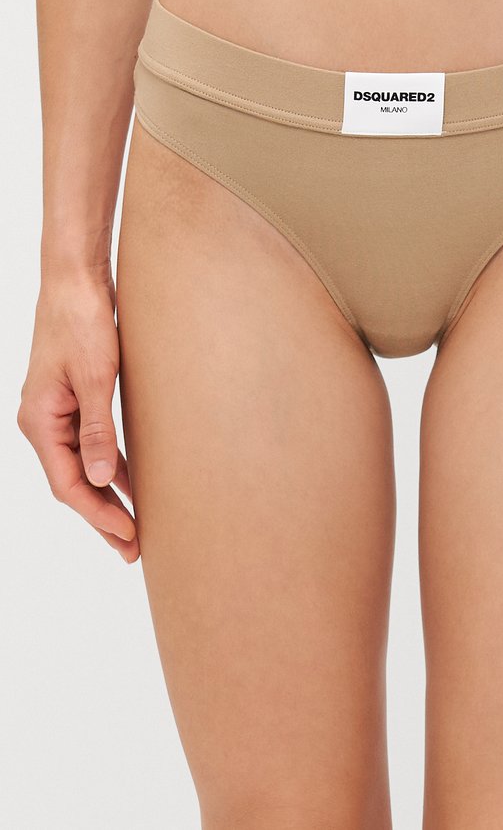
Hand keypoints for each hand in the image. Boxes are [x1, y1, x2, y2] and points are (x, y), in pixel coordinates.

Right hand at [17, 270, 138, 561]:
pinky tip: (130, 481)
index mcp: (39, 421)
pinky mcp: (71, 399)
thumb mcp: (97, 378)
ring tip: (133, 527)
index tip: (129, 536)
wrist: (75, 281)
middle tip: (133, 550)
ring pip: (81, 466)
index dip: (99, 514)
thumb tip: (103, 481)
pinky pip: (88, 444)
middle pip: (72, 482)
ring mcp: (55, 412)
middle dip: (102, 517)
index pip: (69, 484)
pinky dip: (109, 465)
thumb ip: (98, 430)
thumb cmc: (83, 323)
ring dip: (107, 495)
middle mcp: (41, 422)